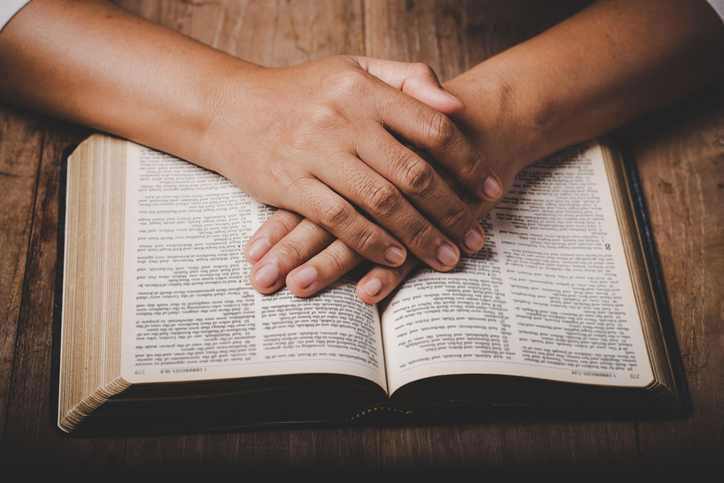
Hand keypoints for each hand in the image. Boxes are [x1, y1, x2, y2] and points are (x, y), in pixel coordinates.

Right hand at [201, 56, 504, 290]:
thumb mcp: (353, 68)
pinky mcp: (290, 184)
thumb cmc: (299, 91)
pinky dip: (372, 242)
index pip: (432, 127)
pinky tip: (397, 259)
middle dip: (452, 209)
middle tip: (476, 238)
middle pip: (413, 172)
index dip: (468, 162)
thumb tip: (456, 108)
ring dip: (420, 235)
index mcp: (365, 89)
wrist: (228, 108)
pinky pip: (341, 219)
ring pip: (381, 201)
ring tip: (447, 257)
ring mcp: (315, 152)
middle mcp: (343, 119)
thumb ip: (406, 79)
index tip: (492, 187)